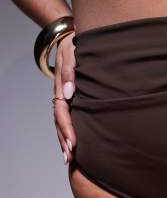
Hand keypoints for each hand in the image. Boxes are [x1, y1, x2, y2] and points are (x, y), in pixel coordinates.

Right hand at [53, 33, 76, 164]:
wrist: (71, 39)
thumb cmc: (75, 46)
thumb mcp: (72, 54)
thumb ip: (70, 72)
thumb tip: (70, 92)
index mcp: (61, 87)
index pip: (62, 112)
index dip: (67, 128)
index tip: (74, 143)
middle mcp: (62, 96)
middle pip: (60, 122)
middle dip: (64, 140)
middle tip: (70, 157)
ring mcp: (65, 98)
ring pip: (62, 123)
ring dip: (64, 140)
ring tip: (69, 158)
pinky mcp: (70, 99)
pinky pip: (67, 118)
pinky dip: (68, 132)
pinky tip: (72, 145)